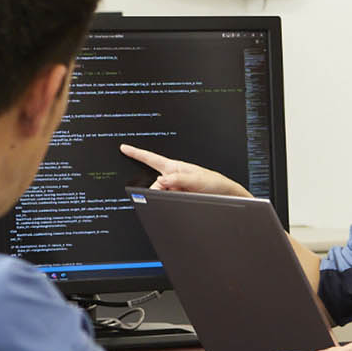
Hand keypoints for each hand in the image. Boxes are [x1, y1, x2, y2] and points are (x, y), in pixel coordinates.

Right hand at [120, 144, 250, 197]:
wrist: (227, 197)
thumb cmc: (216, 184)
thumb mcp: (197, 179)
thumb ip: (178, 179)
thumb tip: (160, 182)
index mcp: (176, 167)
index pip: (152, 158)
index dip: (136, 153)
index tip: (124, 147)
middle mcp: (174, 177)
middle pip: (154, 184)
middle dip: (159, 190)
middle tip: (177, 192)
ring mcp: (176, 188)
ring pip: (160, 195)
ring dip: (169, 198)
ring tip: (187, 196)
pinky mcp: (179, 198)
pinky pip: (167, 201)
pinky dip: (171, 202)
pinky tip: (184, 200)